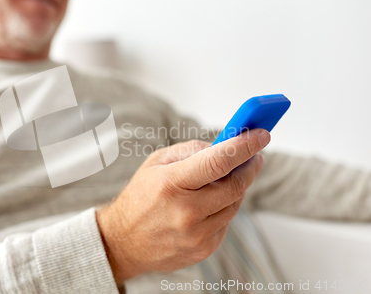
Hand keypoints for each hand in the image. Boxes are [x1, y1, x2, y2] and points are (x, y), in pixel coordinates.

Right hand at [96, 128, 270, 283]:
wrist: (123, 242)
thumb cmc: (140, 197)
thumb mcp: (156, 163)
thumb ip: (192, 151)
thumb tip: (225, 146)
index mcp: (170, 184)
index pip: (218, 162)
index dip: (244, 146)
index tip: (261, 135)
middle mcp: (185, 212)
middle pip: (235, 185)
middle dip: (249, 167)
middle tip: (253, 155)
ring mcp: (195, 235)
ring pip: (234, 204)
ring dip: (234, 188)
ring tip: (221, 180)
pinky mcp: (203, 249)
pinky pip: (226, 223)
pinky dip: (222, 209)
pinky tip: (207, 205)